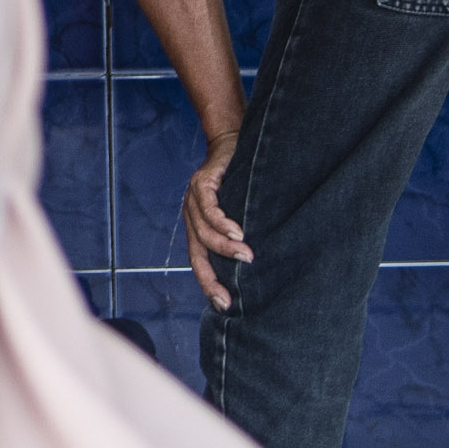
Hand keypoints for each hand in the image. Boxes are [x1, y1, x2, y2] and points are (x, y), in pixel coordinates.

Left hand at [183, 127, 252, 309]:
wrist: (231, 141)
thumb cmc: (240, 182)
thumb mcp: (239, 213)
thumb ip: (238, 236)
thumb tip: (257, 267)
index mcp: (197, 227)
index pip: (199, 261)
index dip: (208, 284)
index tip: (223, 305)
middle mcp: (190, 216)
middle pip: (196, 253)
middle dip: (210, 278)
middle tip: (228, 298)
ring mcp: (192, 199)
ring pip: (204, 231)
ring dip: (226, 247)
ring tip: (246, 257)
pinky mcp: (200, 182)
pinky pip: (209, 207)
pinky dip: (222, 222)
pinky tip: (238, 232)